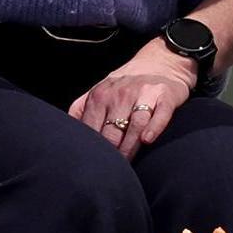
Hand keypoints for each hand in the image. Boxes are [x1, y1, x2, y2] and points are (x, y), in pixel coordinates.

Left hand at [69, 41, 198, 160]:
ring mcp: (144, 94)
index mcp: (100, 95)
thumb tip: (67, 130)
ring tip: (126, 164)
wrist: (162, 60)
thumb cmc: (128, 82)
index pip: (92, 128)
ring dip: (129, 146)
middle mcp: (121, 94)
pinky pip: (160, 114)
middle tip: (110, 172)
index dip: (92, 149)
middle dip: (110, 154)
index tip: (92, 165)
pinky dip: (154, 127)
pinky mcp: (165, 95)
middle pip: (112, 130)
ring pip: (134, 125)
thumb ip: (82, 107)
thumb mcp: (101, 89)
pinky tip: (147, 140)